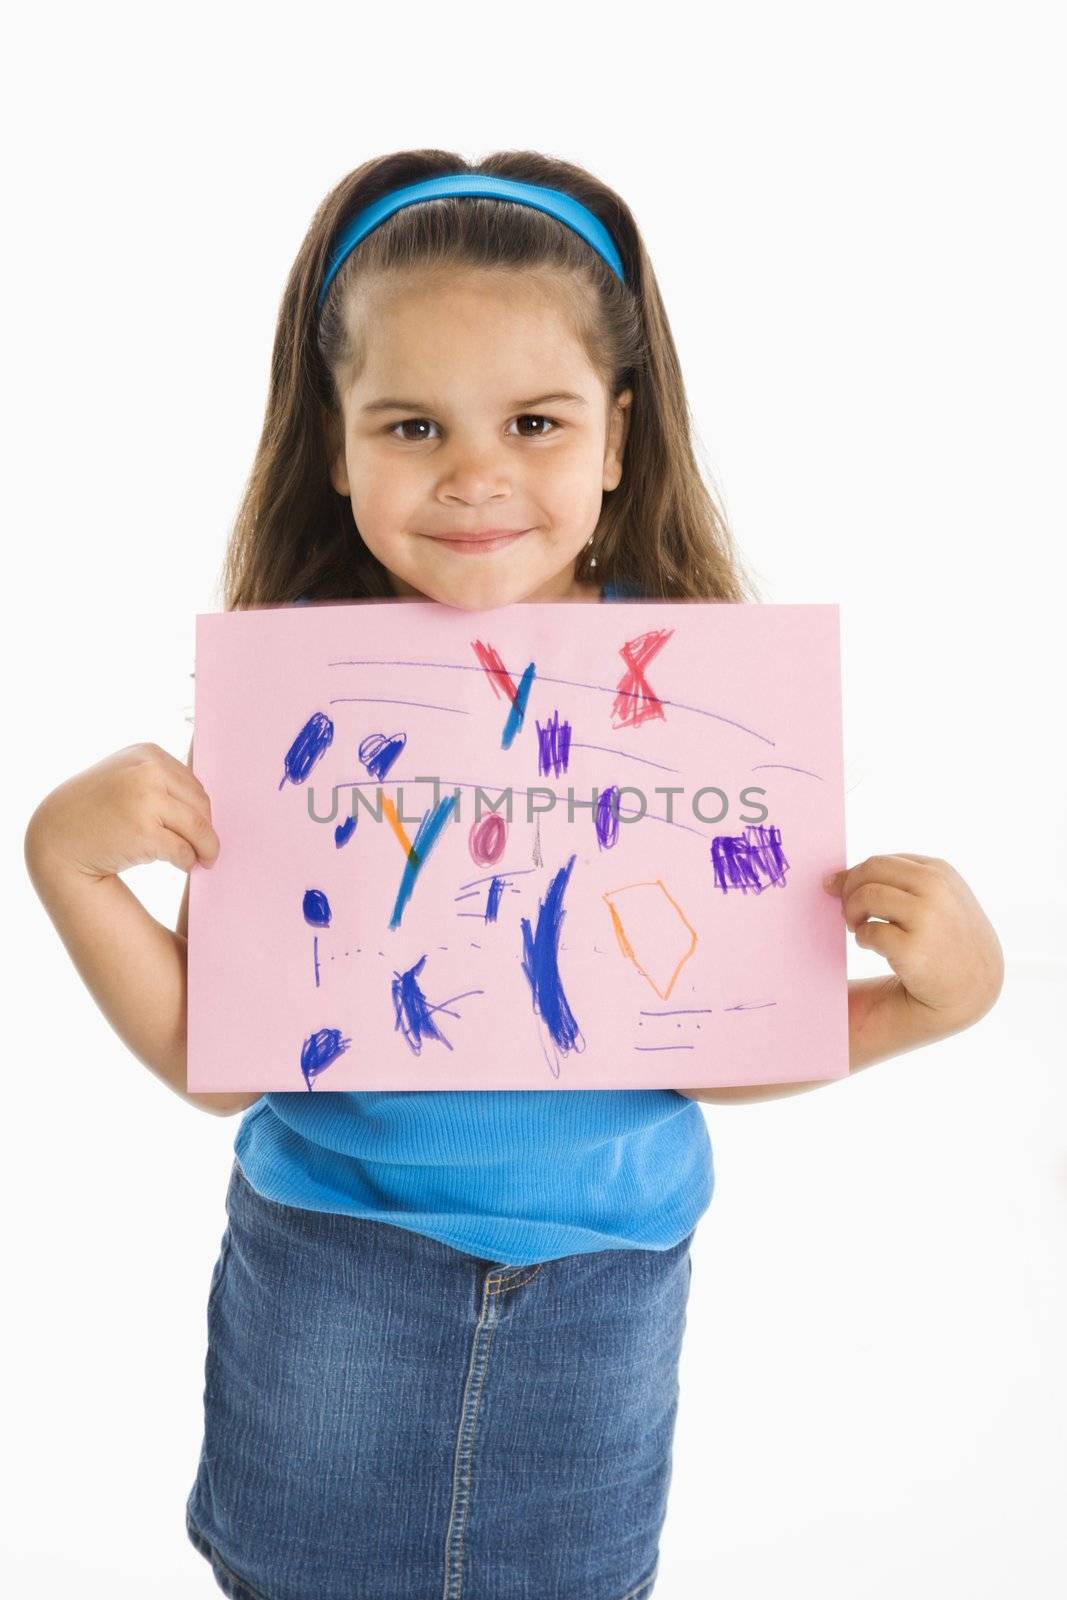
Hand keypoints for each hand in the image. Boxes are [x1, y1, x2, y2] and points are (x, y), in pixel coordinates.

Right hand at [24, 742, 219, 881]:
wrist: (56, 838)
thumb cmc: (95, 810)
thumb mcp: (124, 777)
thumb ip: (160, 779)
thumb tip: (207, 800)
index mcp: (147, 754)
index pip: (193, 783)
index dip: (202, 809)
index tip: (204, 826)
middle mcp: (148, 771)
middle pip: (200, 804)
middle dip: (208, 829)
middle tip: (210, 849)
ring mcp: (145, 800)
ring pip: (198, 827)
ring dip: (206, 848)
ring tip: (204, 859)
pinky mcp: (144, 832)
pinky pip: (182, 850)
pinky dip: (188, 861)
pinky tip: (184, 865)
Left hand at [823, 854, 1003, 1032]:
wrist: (974, 986)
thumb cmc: (946, 938)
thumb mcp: (935, 898)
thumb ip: (895, 882)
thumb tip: (834, 879)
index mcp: (938, 872)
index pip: (881, 862)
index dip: (854, 876)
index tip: (840, 890)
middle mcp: (935, 888)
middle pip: (870, 871)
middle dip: (849, 889)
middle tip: (847, 912)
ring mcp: (927, 917)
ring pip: (866, 896)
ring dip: (853, 913)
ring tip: (858, 928)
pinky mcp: (914, 948)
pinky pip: (870, 932)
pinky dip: (863, 937)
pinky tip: (873, 945)